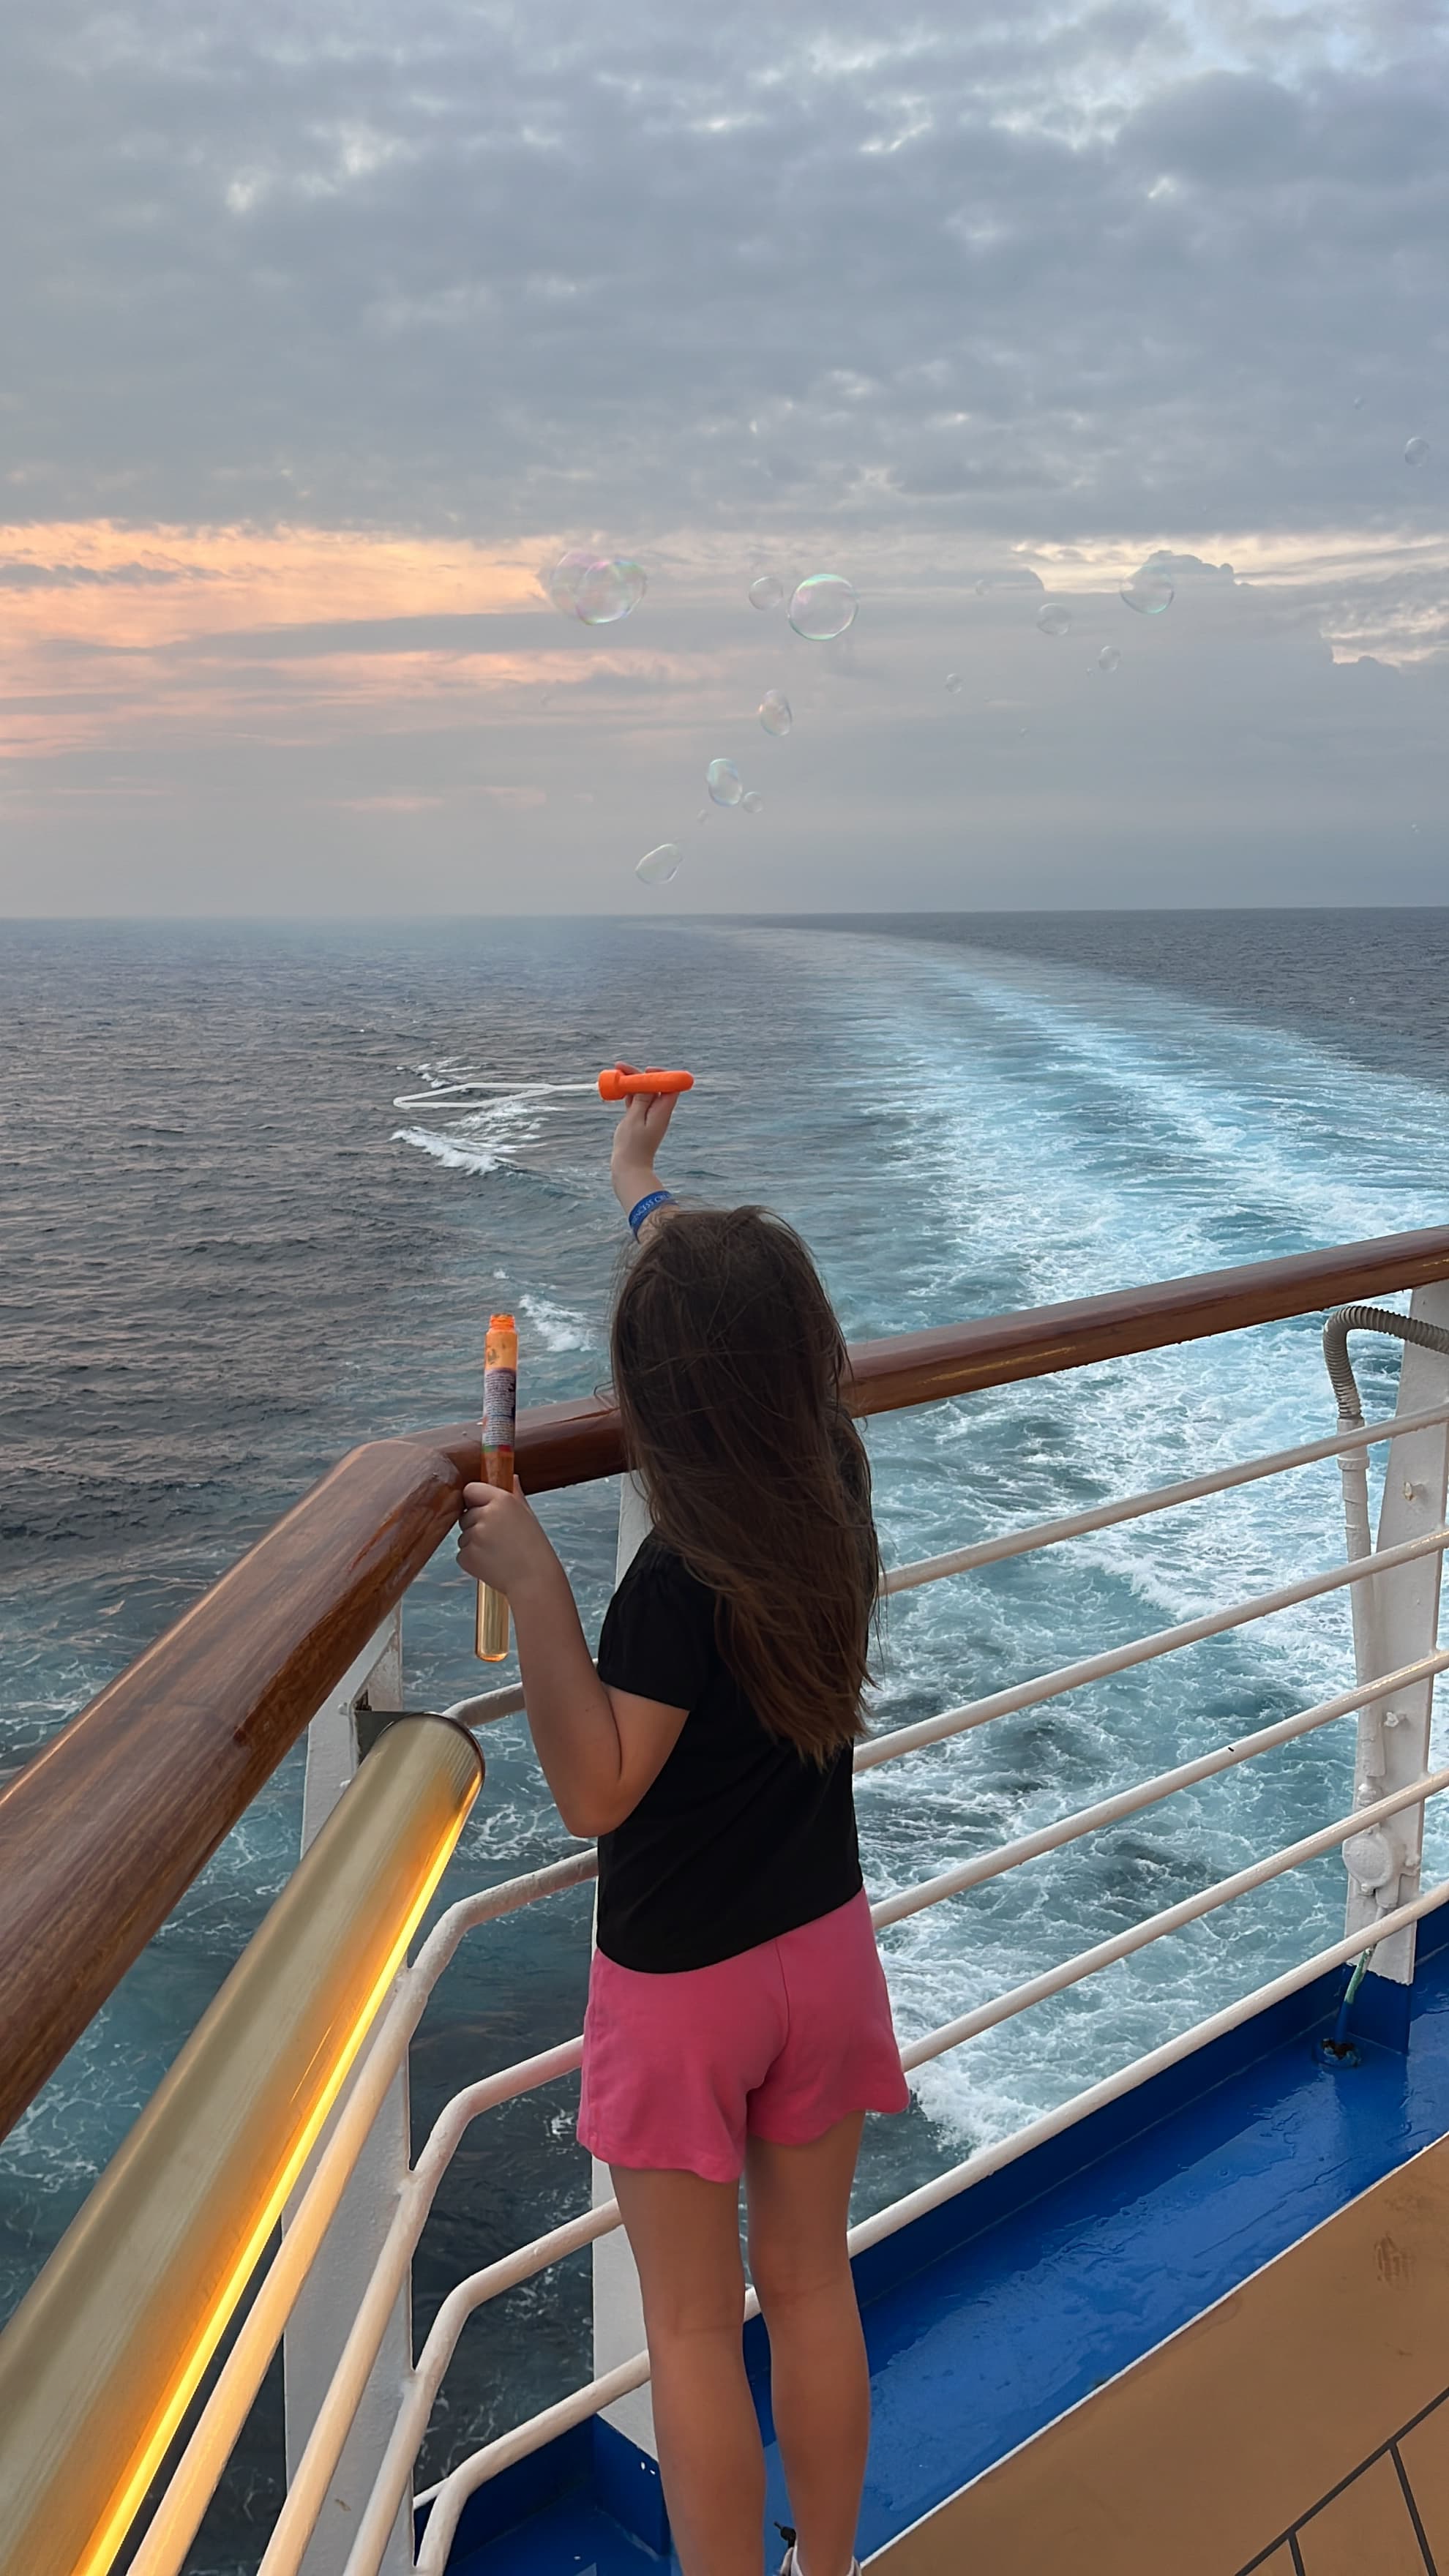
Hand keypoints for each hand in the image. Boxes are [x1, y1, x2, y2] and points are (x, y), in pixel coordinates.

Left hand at [457, 1478, 560, 1595]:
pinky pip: (462, 1554)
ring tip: (498, 1552)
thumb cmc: (535, 1548)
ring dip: (475, 1543)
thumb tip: (511, 1477)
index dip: (475, 1500)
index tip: (482, 1509)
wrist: (535, 1580)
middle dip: (476, 1525)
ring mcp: (473, 1537)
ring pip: (464, 1536)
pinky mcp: (466, 1557)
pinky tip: (492, 1563)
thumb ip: (515, 1494)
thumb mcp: (528, 1516)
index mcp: (501, 1500)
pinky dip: (473, 1559)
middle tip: (499, 1538)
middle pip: (466, 1515)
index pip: (471, 1489)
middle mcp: (484, 1515)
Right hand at [609, 1061, 680, 1214]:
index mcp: (662, 1112)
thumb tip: (648, 1082)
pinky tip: (617, 1089)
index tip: (646, 1070)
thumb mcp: (634, 1120)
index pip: (669, 1087)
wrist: (629, 1170)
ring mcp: (649, 1117)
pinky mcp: (640, 1122)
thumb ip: (641, 1100)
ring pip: (643, 1094)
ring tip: (615, 1074)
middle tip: (620, 1067)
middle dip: (639, 1075)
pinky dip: (628, 1095)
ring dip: (631, 1083)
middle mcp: (659, 1113)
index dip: (660, 1075)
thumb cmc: (632, 1147)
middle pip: (653, 1087)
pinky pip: (636, 1103)